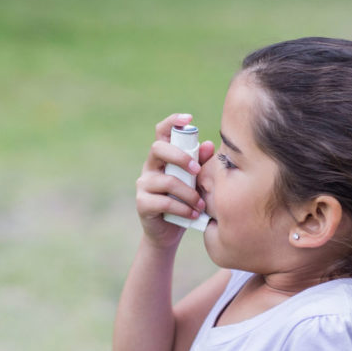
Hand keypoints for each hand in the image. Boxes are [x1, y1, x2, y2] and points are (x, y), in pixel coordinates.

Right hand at [135, 113, 214, 248]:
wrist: (170, 232)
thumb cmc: (185, 201)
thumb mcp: (196, 182)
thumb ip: (201, 164)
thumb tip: (208, 145)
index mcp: (163, 157)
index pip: (162, 132)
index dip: (172, 121)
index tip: (188, 118)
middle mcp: (150, 166)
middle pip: (159, 149)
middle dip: (180, 157)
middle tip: (197, 170)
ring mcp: (144, 184)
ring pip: (167, 181)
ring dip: (189, 193)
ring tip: (201, 204)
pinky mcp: (143, 203)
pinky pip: (165, 202)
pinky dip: (183, 209)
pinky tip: (193, 214)